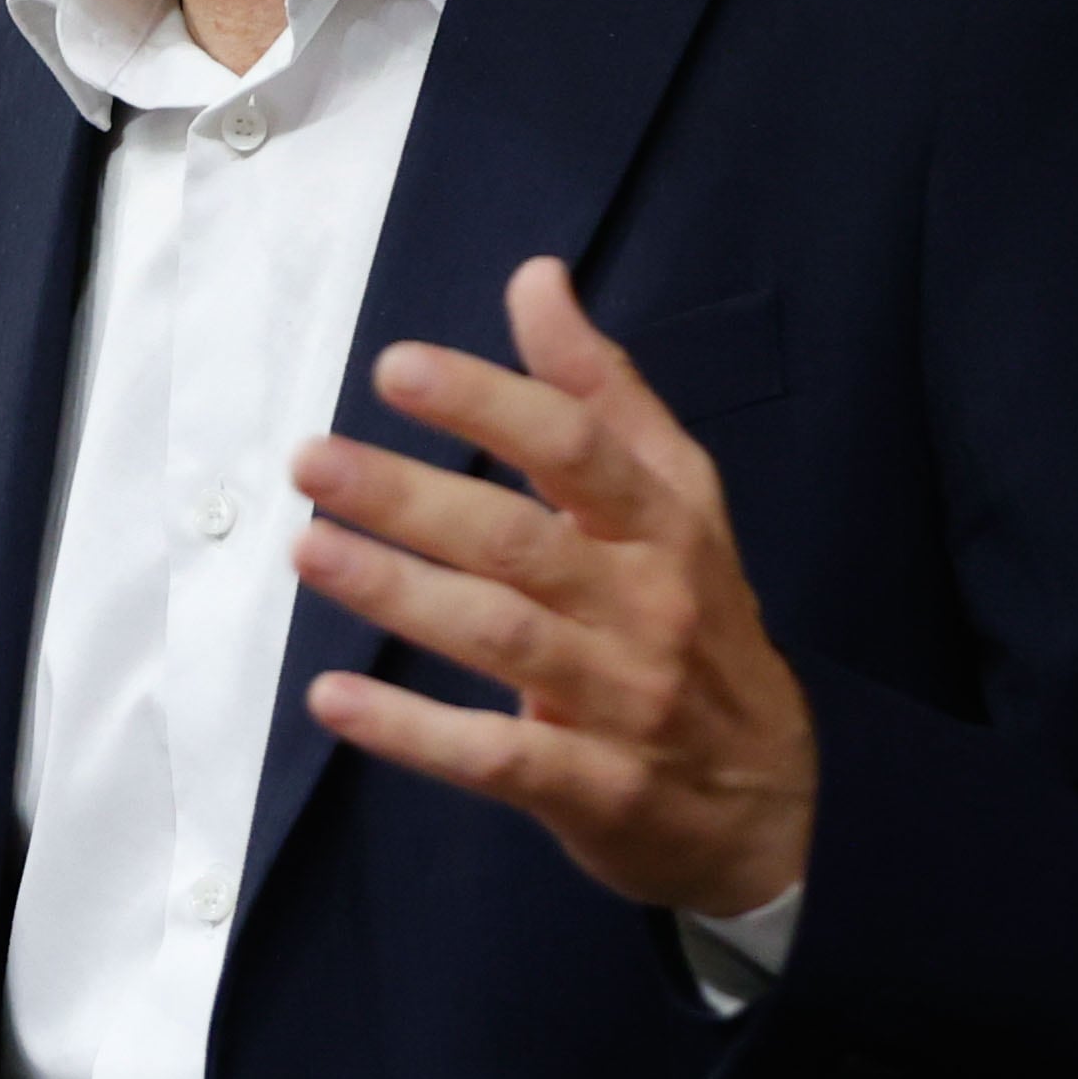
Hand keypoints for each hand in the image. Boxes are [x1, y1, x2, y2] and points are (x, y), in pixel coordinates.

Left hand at [289, 257, 814, 916]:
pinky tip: (333, 698)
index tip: (396, 368)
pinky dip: (410, 730)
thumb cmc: (701, 622)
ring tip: (307, 549)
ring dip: (396, 592)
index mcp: (667, 523)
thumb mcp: (677, 499)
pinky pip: (492, 755)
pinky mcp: (592, 787)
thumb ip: (602, 390)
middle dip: (409, 496)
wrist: (770, 799)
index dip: (487, 402)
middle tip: (312, 460)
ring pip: (499, 634)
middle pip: (518, 539)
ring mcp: (623, 699)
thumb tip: (536, 278)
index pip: (576, 445)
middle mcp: (649, 603)